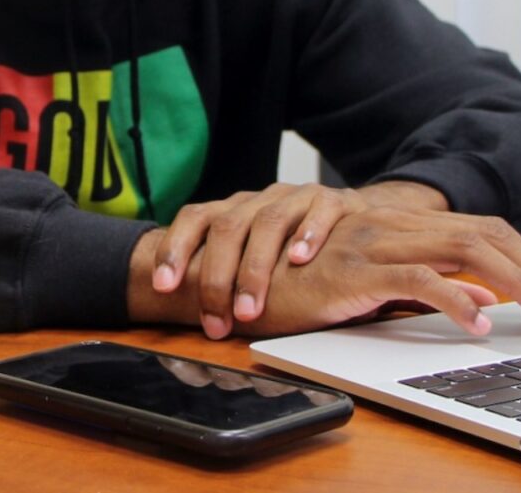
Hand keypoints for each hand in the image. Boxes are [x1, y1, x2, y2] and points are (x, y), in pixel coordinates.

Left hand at [150, 183, 371, 337]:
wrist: (357, 222)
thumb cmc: (297, 249)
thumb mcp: (257, 257)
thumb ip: (227, 274)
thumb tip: (183, 313)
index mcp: (235, 210)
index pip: (195, 217)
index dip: (174, 248)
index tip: (163, 287)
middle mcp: (262, 200)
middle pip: (228, 227)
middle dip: (216, 278)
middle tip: (215, 323)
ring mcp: (297, 197)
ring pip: (268, 221)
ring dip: (255, 268)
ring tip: (249, 309)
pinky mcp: (334, 201)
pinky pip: (320, 210)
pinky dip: (308, 233)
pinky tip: (299, 259)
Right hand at [234, 206, 520, 337]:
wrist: (238, 273)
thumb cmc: (302, 281)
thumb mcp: (377, 283)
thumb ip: (427, 284)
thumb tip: (482, 299)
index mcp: (405, 225)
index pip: (485, 231)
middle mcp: (398, 224)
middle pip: (488, 235)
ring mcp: (380, 241)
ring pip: (467, 250)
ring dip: (516, 284)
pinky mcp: (357, 268)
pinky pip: (418, 278)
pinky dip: (454, 298)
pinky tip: (476, 322)